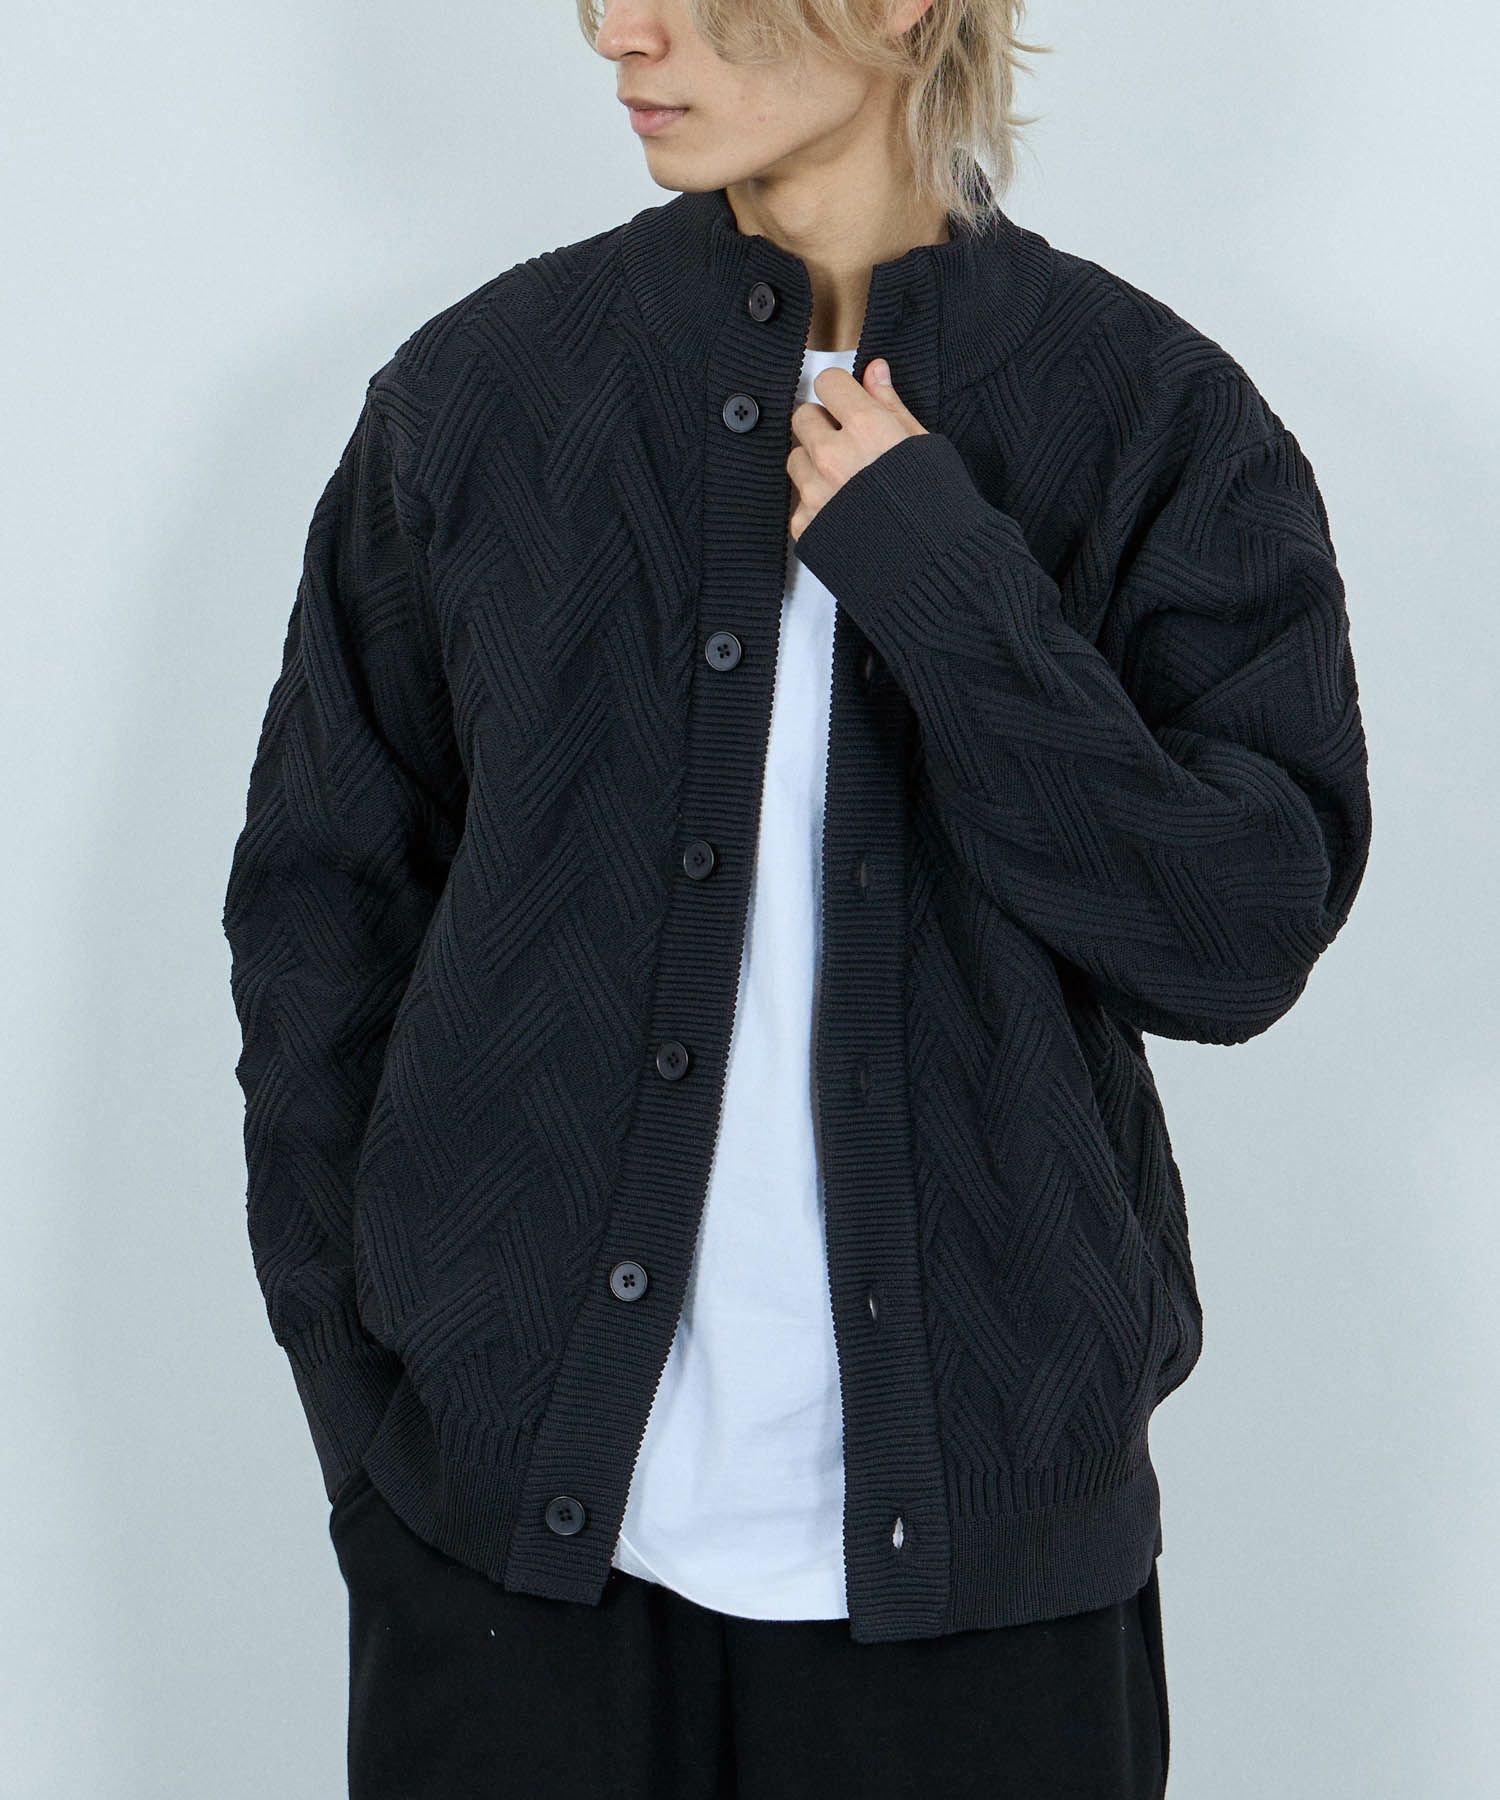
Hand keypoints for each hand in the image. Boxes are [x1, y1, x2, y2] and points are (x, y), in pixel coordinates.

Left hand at [787, 358, 926, 540]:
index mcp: (867, 428)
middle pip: (803, 417)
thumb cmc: (939, 508)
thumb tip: (874, 370)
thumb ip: (891, 405)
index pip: (828, 383)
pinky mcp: (805, 526)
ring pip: (796, 458)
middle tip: (848, 445)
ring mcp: (815, 493)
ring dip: (815, 463)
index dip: (841, 392)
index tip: (850, 405)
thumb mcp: (924, 446)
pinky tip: (845, 514)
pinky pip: (798, 501)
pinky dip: (816, 503)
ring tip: (847, 483)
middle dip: (823, 425)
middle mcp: (833, 457)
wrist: (932, 571)